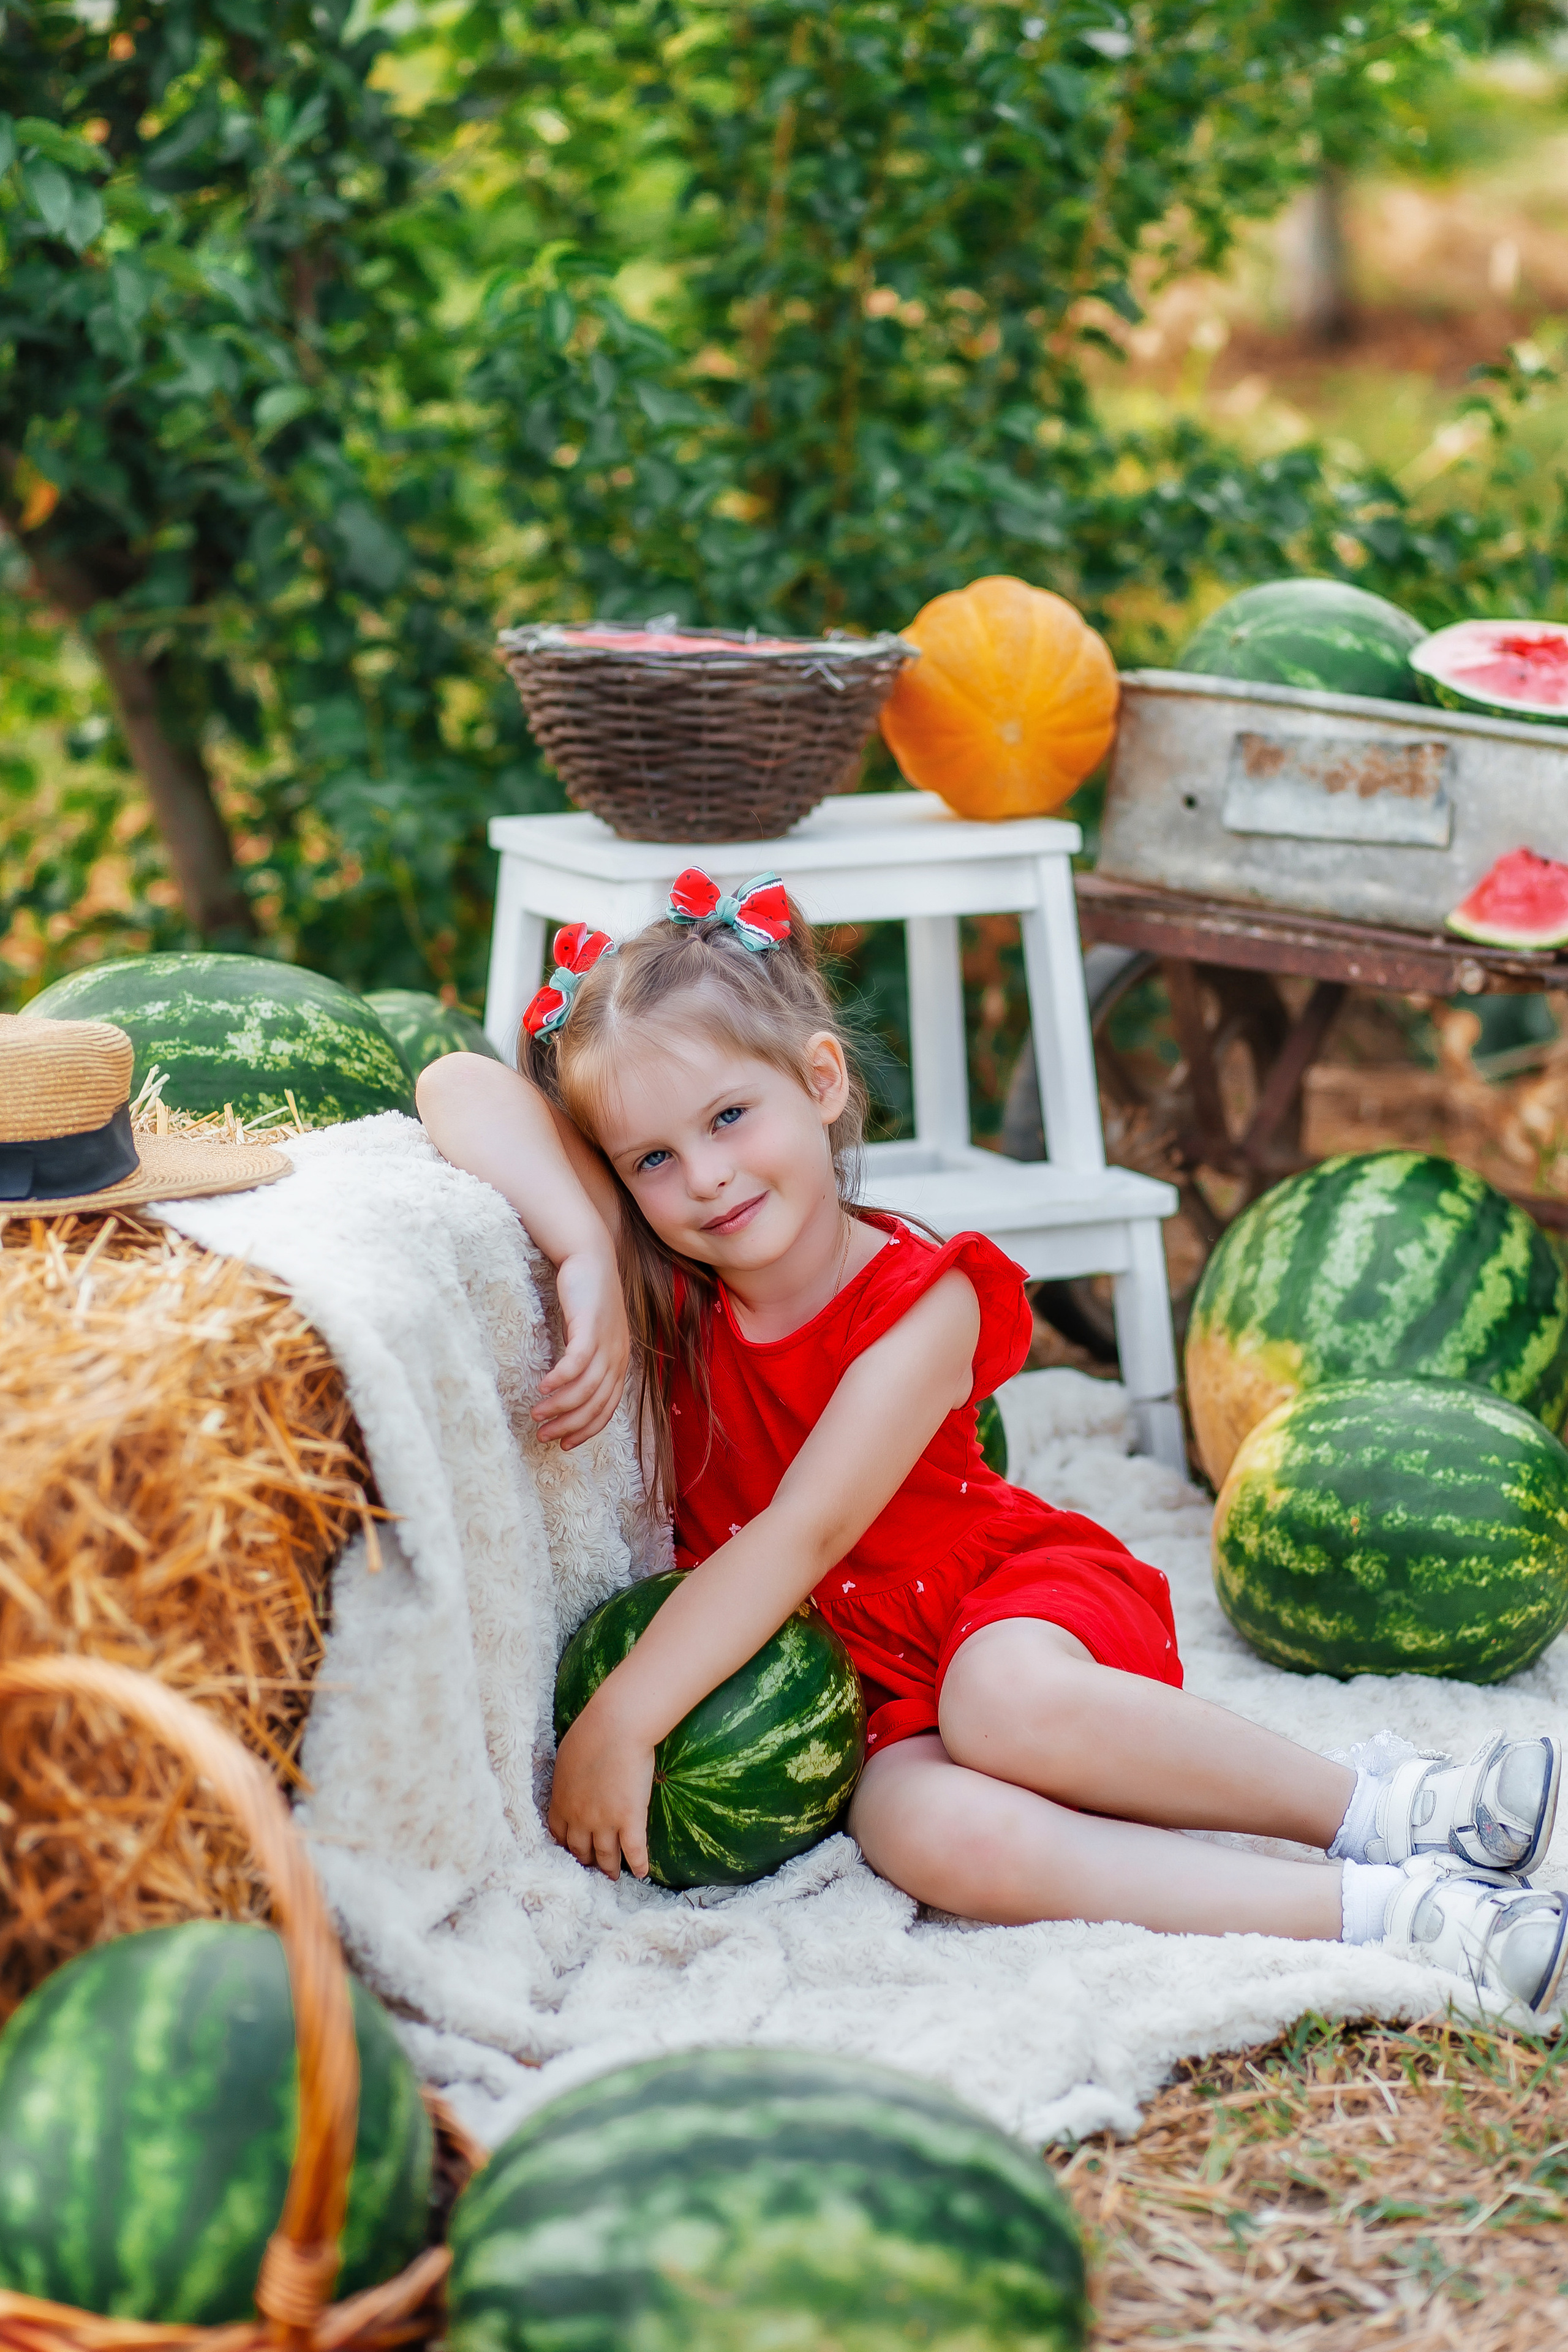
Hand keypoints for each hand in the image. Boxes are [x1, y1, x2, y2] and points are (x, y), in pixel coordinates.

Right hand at [535, 1246, 630, 1447]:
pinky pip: (577, 1362)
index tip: (564, 1444)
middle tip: (544, 1436)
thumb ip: (588, 1360)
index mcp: (620, 1361)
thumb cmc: (587, 1296)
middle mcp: (618, 1355)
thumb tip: (569, 1388)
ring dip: (560, 1406)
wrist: (590, 1256)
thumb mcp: (593, 1333)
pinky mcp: (590, 1326)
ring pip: (586, 1388)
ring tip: (536, 1414)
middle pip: (596, 1403)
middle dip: (570, 1425)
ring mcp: (606, 1341)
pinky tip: (542, 1388)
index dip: (586, 1430)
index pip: (608, 1407)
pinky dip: (561, 1380)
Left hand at [548, 1693, 654, 1879]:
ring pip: (605, 1856)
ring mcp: (605, 1822)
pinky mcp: (630, 1819)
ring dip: (609, 1868)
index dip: (566, 1846)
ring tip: (613, 1876)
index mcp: (561, 1802)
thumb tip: (569, 1783)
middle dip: (585, 1862)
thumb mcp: (565, 1758)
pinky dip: (638, 1865)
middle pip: (580, 1850)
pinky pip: (634, 1850)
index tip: (572, 1851)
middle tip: (592, 1868)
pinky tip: (641, 1873)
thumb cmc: (589, 1733)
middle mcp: (580, 1819)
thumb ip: (566, 1779)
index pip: (559, 1835)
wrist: (616, 1727)